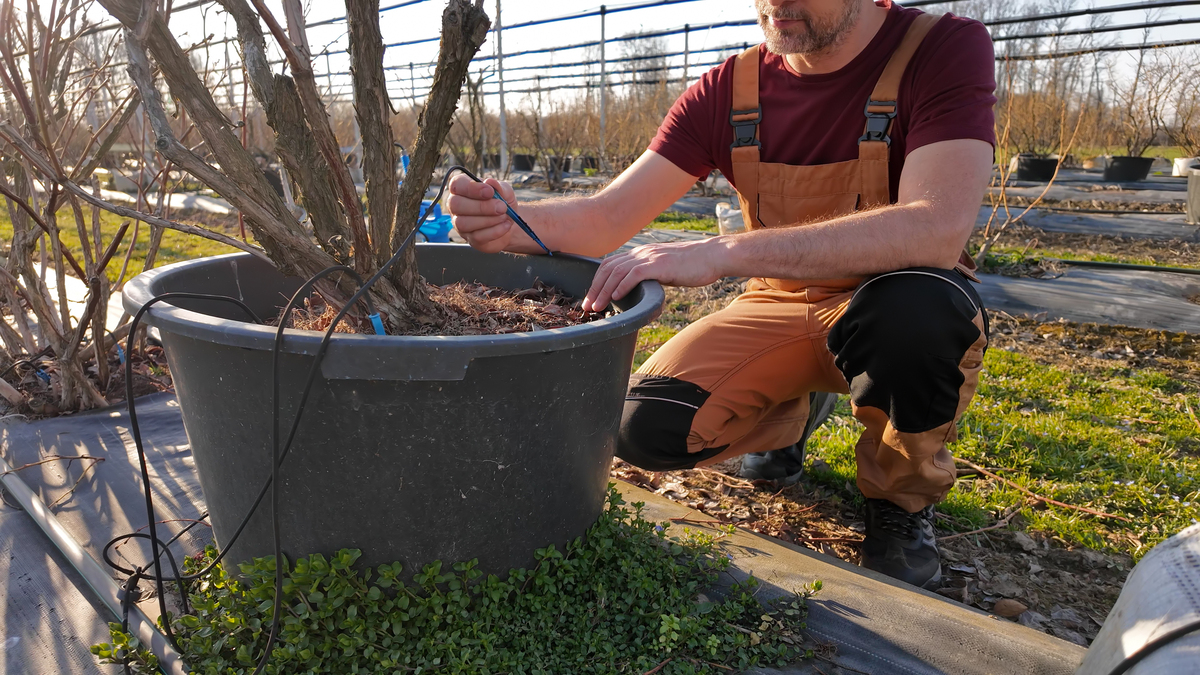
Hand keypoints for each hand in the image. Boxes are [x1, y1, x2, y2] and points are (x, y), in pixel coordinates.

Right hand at [446, 175, 517, 252]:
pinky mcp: (470, 239)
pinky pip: (476, 236)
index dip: (471, 188)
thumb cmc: (502, 202)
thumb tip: (489, 182)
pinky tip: (505, 225)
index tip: (490, 192)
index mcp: (462, 188)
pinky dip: (494, 231)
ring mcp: (460, 224)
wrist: (510, 222)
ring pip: (463, 223)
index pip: (457, 184)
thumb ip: (498, 187)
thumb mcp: (505, 191)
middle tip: (501, 207)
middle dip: (481, 206)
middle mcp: (456, 205)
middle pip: (456, 205)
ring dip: (488, 220)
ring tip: (504, 216)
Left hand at [582, 239, 727, 311]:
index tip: (591, 298)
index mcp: (641, 254)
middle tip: (588, 306)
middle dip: (595, 288)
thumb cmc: (693, 265)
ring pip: (617, 272)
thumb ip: (650, 276)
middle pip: (608, 268)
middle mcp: (642, 253)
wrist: (712, 255)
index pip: (610, 264)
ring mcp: (650, 257)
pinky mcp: (660, 264)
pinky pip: (634, 274)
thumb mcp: (665, 269)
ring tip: (598, 307)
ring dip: (604, 291)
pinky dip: (622, 286)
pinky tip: (617, 297)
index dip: (597, 281)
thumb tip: (639, 290)